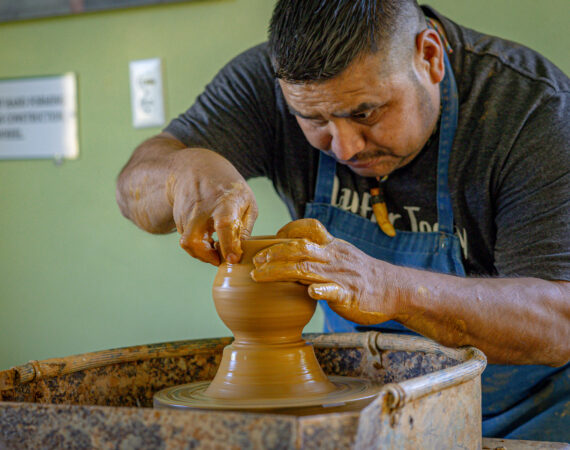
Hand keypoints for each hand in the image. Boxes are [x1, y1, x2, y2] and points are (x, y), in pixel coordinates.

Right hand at [170, 148, 257, 264]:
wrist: (195, 168)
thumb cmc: (229, 188)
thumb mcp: (247, 202)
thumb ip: (245, 229)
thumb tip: (239, 253)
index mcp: (225, 202)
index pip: (224, 225)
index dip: (228, 245)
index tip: (233, 259)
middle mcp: (201, 208)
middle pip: (193, 240)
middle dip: (205, 257)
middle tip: (219, 259)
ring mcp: (186, 214)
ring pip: (188, 243)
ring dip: (202, 252)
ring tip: (214, 245)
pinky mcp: (178, 219)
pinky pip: (187, 239)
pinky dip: (197, 244)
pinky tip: (207, 237)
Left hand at [251, 218, 394, 324]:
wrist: (394, 290)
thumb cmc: (362, 275)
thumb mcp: (342, 256)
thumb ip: (319, 255)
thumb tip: (292, 256)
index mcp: (333, 246)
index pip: (310, 228)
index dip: (289, 230)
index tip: (272, 237)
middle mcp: (334, 257)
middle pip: (300, 249)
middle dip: (274, 253)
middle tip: (255, 261)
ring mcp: (341, 276)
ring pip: (307, 269)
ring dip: (280, 271)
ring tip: (259, 276)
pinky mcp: (349, 295)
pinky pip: (333, 291)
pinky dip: (320, 291)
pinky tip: (309, 292)